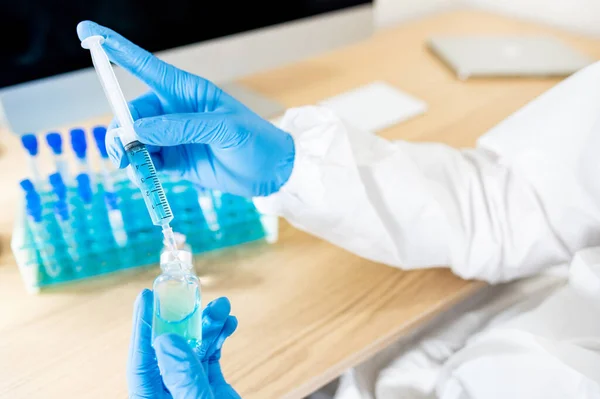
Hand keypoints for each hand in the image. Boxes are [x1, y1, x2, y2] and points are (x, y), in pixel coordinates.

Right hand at [77, 21, 294, 197]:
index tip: (88, 34)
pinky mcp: (177, 161)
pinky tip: (144, 177)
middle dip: (121, 130)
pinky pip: (149, 162)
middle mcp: (175, 111)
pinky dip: (141, 169)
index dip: (116, 49)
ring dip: (129, 154)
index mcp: (187, 91)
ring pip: (137, 140)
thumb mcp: (223, 129)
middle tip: (122, 152)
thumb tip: (139, 132)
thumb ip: (181, 128)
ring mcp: (174, 136)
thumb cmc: (255, 140)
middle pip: (133, 113)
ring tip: (135, 170)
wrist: (272, 173)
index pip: (145, 66)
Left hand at [128, 289, 240, 398]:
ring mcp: (188, 386)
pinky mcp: (208, 384)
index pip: (141, 359)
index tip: (147, 296)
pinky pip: (210, 354)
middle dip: (185, 318)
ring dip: (209, 324)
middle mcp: (168, 389)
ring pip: (193, 346)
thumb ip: (184, 375)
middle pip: (169, 347)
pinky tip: (228, 324)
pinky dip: (219, 337)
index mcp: (153, 397)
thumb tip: (166, 339)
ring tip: (222, 307)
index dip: (143, 325)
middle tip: (193, 294)